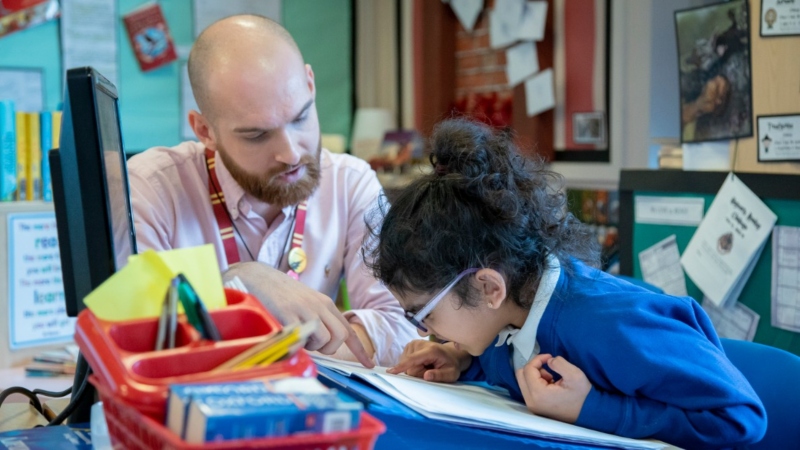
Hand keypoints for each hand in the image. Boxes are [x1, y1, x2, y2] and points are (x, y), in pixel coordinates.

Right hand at [223, 262, 373, 367]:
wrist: (257, 277)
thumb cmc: (280, 295)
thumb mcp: (305, 303)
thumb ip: (317, 320)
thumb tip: (325, 344)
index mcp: (325, 304)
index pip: (348, 329)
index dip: (359, 349)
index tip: (369, 364)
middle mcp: (318, 306)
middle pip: (340, 336)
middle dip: (328, 349)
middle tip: (311, 345)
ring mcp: (304, 309)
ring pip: (324, 339)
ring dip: (311, 347)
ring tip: (295, 337)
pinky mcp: (287, 314)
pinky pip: (301, 338)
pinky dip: (296, 345)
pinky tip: (286, 335)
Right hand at [386, 340, 471, 381]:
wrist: (450, 354)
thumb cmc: (451, 365)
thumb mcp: (451, 374)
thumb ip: (440, 375)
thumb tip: (426, 376)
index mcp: (430, 350)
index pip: (412, 360)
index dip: (402, 366)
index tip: (390, 372)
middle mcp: (419, 344)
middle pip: (409, 366)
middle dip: (417, 373)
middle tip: (430, 370)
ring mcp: (413, 344)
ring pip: (406, 364)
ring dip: (415, 369)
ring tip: (427, 366)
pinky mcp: (409, 346)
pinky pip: (405, 361)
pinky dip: (412, 365)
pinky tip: (421, 362)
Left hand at [515, 354, 591, 423]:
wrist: (588, 413)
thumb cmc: (582, 395)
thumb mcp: (575, 375)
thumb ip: (559, 363)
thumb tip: (548, 361)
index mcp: (538, 393)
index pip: (528, 369)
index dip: (538, 359)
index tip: (549, 357)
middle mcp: (531, 401)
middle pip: (521, 375)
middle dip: (534, 367)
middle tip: (549, 368)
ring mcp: (532, 406)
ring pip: (523, 381)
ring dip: (535, 375)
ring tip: (552, 378)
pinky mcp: (535, 407)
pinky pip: (528, 389)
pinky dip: (536, 382)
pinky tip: (551, 385)